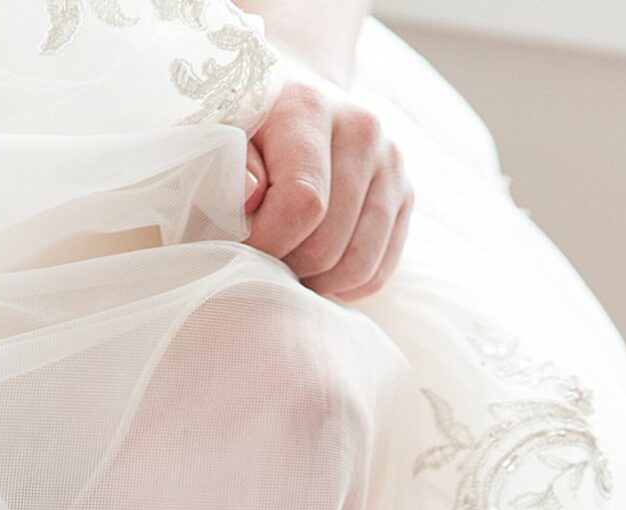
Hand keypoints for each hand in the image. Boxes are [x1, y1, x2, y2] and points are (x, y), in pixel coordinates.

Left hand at [243, 72, 411, 302]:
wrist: (289, 110)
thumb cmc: (244, 135)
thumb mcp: (220, 141)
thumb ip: (226, 167)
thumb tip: (251, 194)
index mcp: (310, 107)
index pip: (301, 204)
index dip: (266, 243)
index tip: (240, 249)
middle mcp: (362, 128)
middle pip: (327, 244)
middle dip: (287, 266)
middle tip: (261, 259)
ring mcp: (391, 162)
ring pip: (357, 267)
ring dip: (315, 282)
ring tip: (286, 266)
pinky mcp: (406, 194)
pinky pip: (377, 272)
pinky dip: (342, 286)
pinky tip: (314, 270)